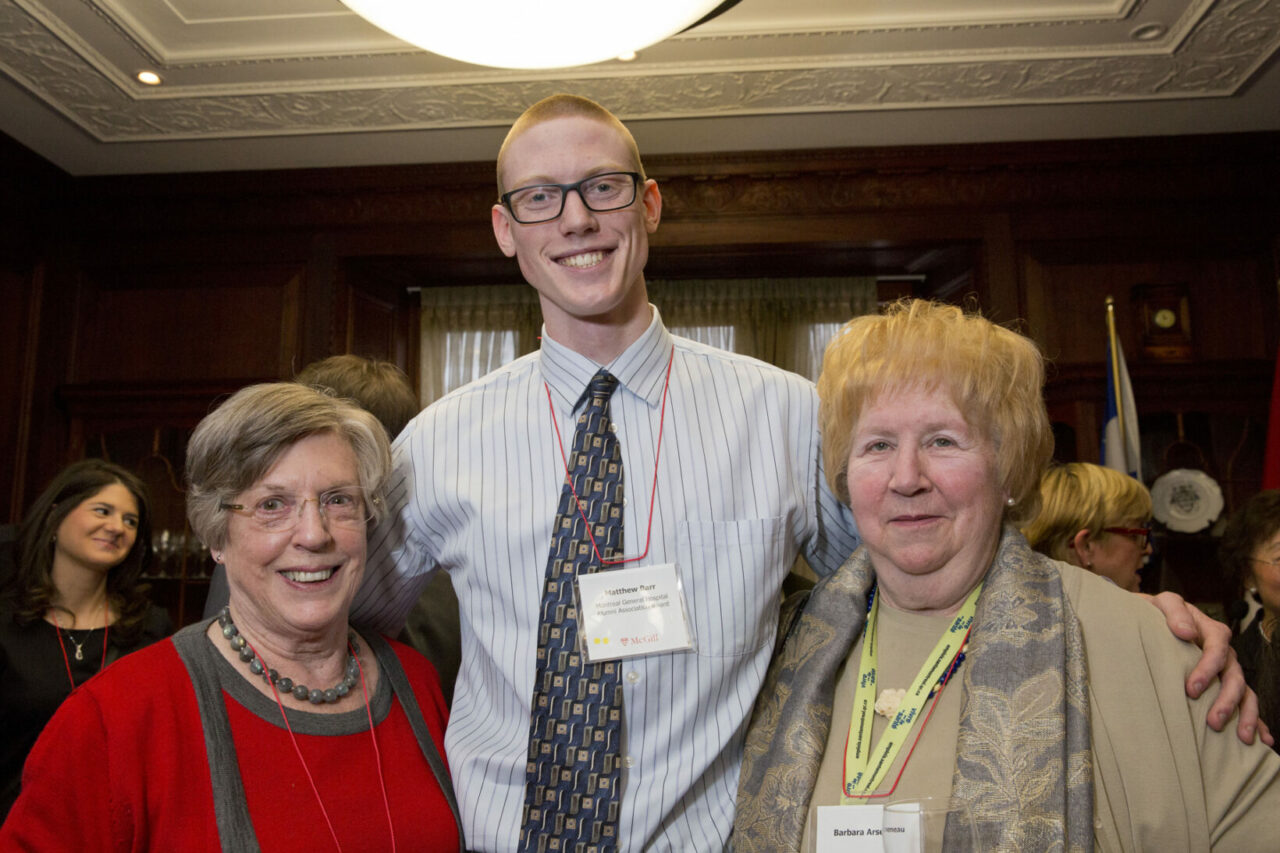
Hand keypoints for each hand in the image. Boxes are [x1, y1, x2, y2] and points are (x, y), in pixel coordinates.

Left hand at [1143, 591, 1272, 745]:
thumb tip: (1187, 632)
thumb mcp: (1162, 604)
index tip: (1192, 689)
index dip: (1208, 670)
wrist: (1152, 620)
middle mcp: (1225, 653)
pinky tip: (1262, 740)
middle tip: (1213, 722)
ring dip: (1246, 715)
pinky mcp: (1224, 684)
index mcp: (1212, 632)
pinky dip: (1257, 721)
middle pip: (1235, 677)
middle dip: (1227, 701)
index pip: (1218, 650)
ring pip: (1245, 693)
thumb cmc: (1156, 613)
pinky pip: (1246, 703)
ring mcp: (1227, 670)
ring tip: (1242, 738)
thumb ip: (1174, 612)